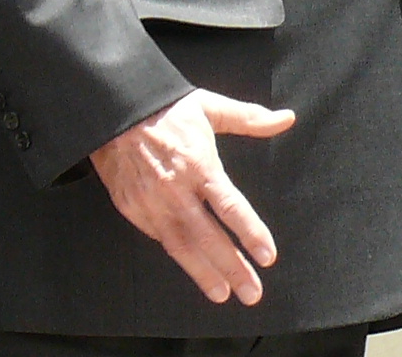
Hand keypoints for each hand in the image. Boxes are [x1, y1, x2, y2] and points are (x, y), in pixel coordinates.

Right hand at [90, 90, 296, 304]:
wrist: (115, 109)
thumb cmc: (168, 108)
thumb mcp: (210, 107)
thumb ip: (250, 118)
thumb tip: (287, 118)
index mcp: (200, 164)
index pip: (230, 206)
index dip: (250, 233)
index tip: (268, 256)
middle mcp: (176, 189)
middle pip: (209, 237)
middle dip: (233, 267)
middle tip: (253, 293)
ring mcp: (152, 203)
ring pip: (182, 246)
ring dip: (204, 274)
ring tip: (224, 294)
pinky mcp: (132, 209)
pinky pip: (159, 238)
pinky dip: (178, 255)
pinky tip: (193, 267)